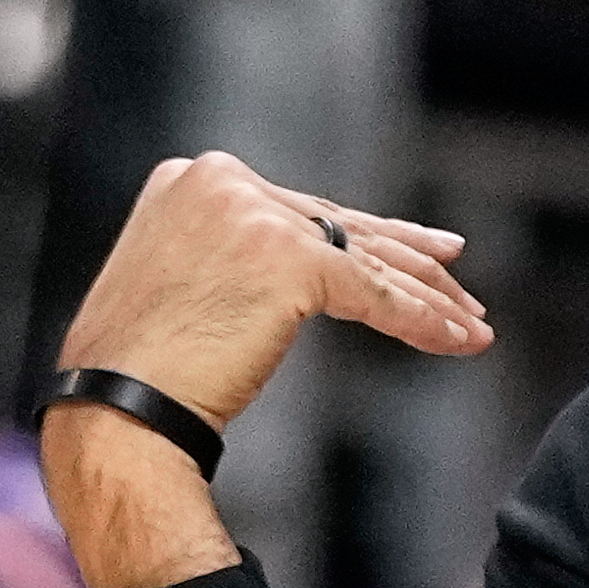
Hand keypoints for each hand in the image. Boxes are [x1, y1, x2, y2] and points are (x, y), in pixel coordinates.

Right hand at [43, 152, 490, 587]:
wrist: (119, 407)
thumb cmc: (133, 371)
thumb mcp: (168, 282)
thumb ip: (223, 260)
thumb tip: (278, 279)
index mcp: (190, 180)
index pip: (297, 210)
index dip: (357, 234)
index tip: (407, 249)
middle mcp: (223, 183)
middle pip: (338, 225)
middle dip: (405, 259)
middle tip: (455, 275)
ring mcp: (256, 216)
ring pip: (364, 257)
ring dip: (426, 296)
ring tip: (470, 323)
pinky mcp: (289, 259)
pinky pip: (373, 292)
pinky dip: (419, 320)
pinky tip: (455, 340)